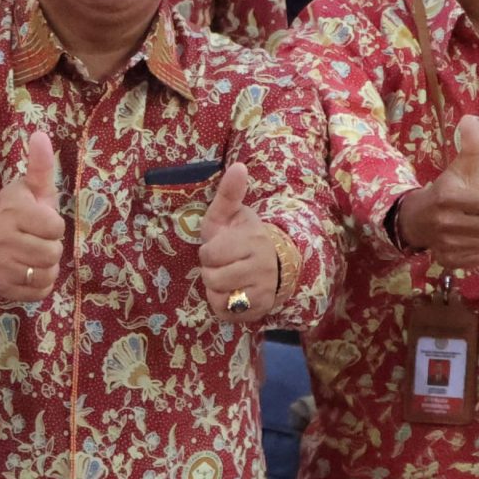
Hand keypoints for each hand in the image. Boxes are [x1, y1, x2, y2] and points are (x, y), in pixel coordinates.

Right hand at [0, 131, 64, 300]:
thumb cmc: (17, 213)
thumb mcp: (28, 188)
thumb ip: (39, 166)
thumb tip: (41, 134)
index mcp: (12, 211)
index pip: (55, 227)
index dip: (53, 225)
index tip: (40, 221)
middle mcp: (1, 239)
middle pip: (52, 253)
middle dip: (51, 247)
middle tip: (37, 240)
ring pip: (46, 274)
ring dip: (46, 266)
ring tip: (33, 255)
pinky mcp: (2, 287)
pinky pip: (38, 292)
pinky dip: (39, 283)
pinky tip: (28, 270)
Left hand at [197, 164, 282, 321]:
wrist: (270, 262)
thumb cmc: (239, 236)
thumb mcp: (229, 214)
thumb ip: (229, 193)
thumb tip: (238, 166)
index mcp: (253, 241)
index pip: (210, 254)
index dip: (208, 251)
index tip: (218, 246)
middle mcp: (263, 268)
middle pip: (212, 278)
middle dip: (210, 270)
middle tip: (221, 263)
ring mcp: (263, 291)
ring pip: (218, 296)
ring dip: (214, 287)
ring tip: (226, 276)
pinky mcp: (258, 310)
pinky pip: (224, 312)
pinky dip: (221, 304)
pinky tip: (230, 291)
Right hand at [394, 116, 478, 272]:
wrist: (413, 219)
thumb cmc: (444, 192)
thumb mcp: (458, 169)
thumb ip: (470, 146)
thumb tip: (471, 118)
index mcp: (449, 198)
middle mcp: (446, 222)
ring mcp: (446, 244)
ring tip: (477, 228)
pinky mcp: (447, 260)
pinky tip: (469, 242)